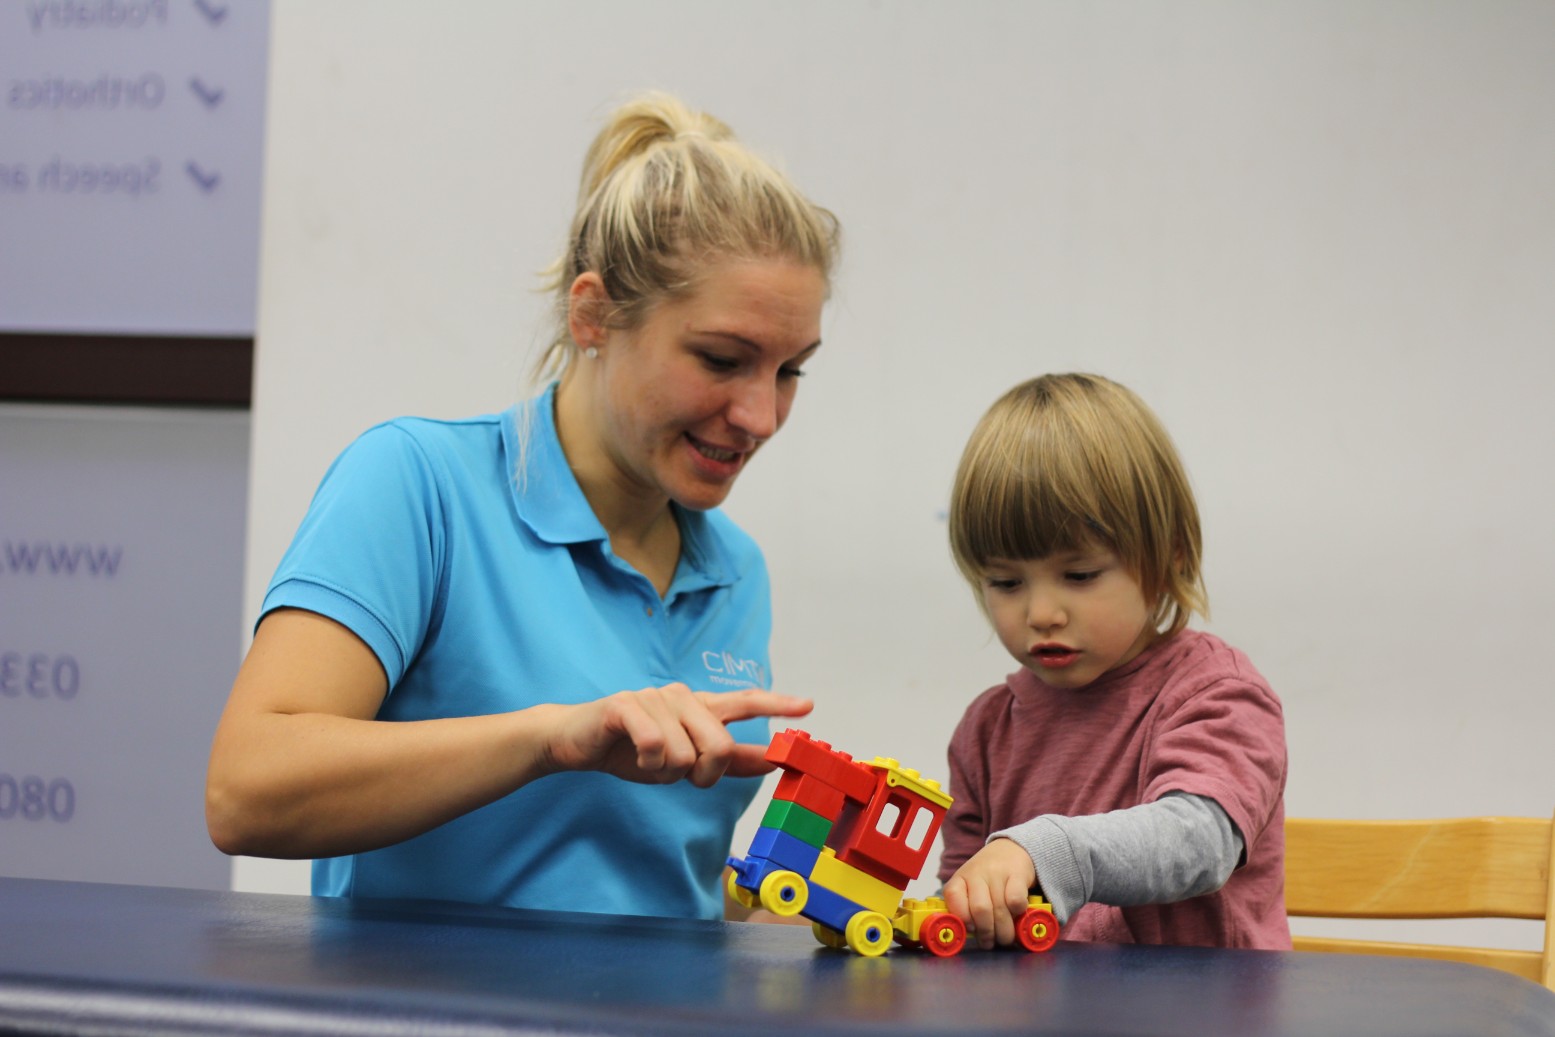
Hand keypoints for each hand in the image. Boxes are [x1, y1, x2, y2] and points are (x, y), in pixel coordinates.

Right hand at [540, 684, 811, 787]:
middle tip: (682, 776)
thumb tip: (769, 762)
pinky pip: (655, 746)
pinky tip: (633, 754)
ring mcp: (654, 698)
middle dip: (704, 776)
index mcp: (698, 708)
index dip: (777, 705)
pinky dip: (646, 762)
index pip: (744, 701)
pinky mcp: (626, 706)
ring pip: (685, 756)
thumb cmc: (632, 749)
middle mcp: (681, 697)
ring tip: (647, 761)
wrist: (577, 741)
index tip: (808, 706)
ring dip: (665, 773)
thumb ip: (726, 759)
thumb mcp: (683, 759)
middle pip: (719, 747)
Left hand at [942, 837, 1036, 949]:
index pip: (953, 896)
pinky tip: (1017, 915)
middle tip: (990, 943)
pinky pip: (1016, 900)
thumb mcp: (970, 888)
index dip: (961, 917)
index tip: (971, 930)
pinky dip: (1018, 913)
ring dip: (1004, 930)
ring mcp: (997, 872)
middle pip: (980, 909)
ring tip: (1005, 937)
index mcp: (960, 878)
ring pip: (999, 909)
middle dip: (986, 932)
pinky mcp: (1017, 874)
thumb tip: (967, 935)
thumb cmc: (987, 877)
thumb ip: (965, 907)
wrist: (1010, 849)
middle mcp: (976, 873)